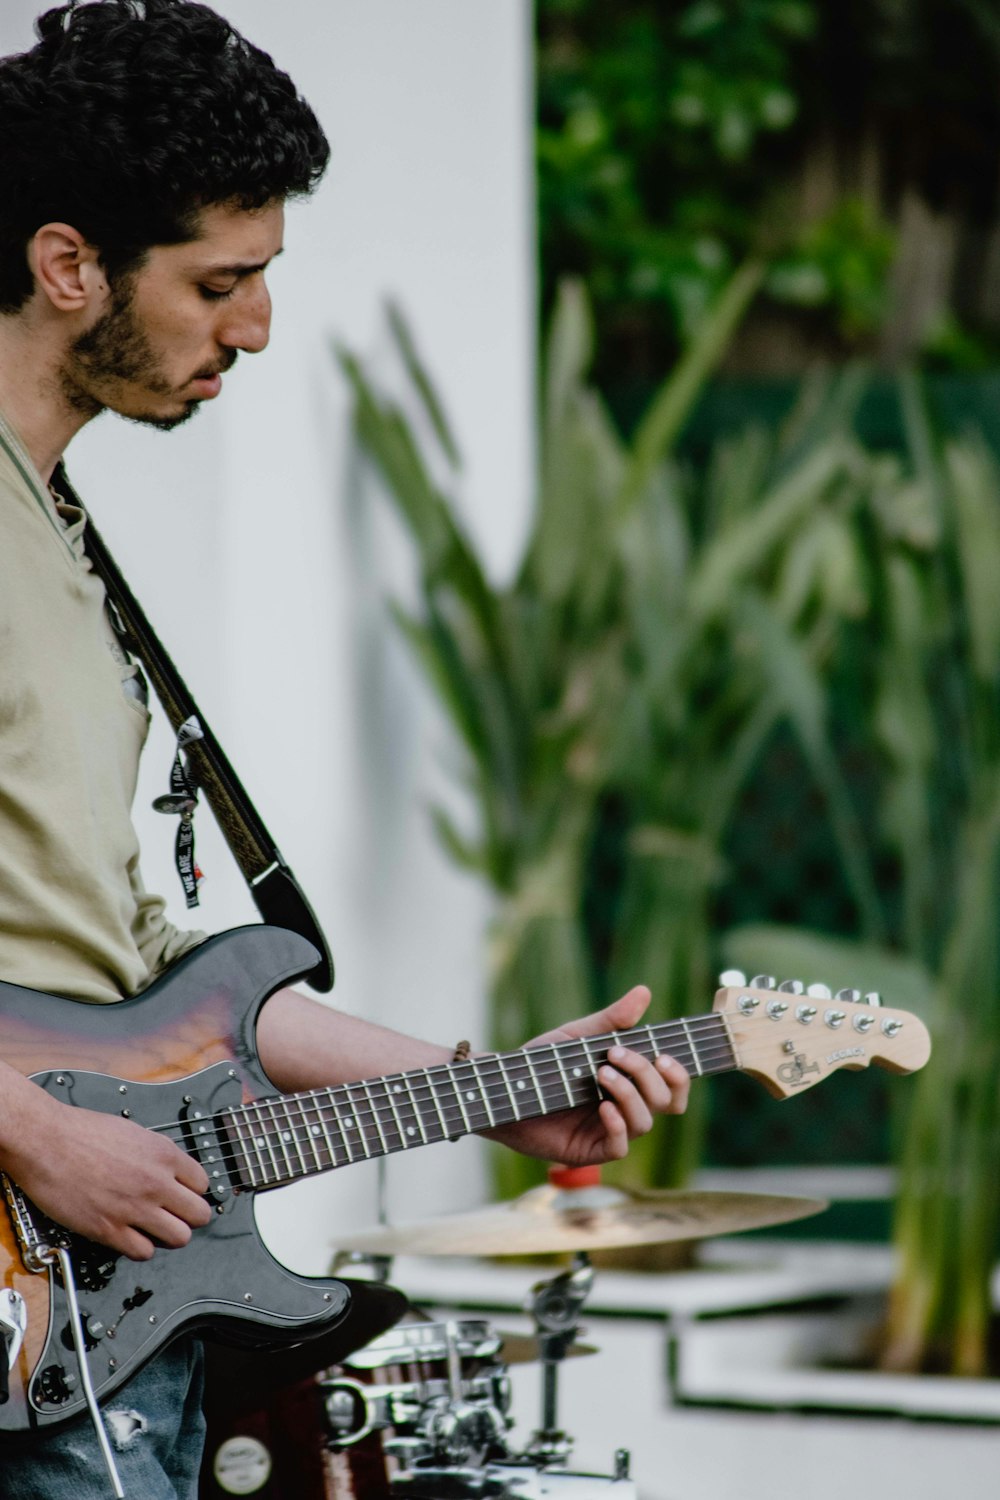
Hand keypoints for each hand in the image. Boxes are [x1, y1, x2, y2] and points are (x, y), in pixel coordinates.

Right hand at [6, 1085, 211, 1260]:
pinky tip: (130, 1237)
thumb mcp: (134, 1132)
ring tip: (154, 1229)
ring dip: (169, 1236)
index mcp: (164, 1154)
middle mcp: (156, 1182)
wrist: (46, 1141)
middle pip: (200, 1215)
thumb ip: (156, 1153)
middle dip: (189, 1217)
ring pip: (179, 1238)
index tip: (183, 1196)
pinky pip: (143, 1252)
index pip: (203, 1184)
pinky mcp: (109, 1229)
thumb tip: (169, 1169)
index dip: (192, 1192)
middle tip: (174, 1216)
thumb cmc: (82, 1132)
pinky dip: (140, 1248)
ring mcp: (135, 1208)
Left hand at [486, 985, 689, 1165]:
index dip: (680, 1074)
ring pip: (645, 1122)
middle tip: (617, 1054)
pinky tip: (603, 1106)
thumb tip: (644, 992)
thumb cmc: (542, 1064)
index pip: (673, 1087)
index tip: (664, 1054)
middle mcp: (626, 1109)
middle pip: (667, 1102)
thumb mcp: (579, 1037)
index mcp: (631, 1084)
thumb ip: (612, 1019)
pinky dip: (617, 1126)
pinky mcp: (589, 1151)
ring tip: (601, 1074)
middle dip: (648, 1076)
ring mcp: (609, 1132)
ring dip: (630, 1095)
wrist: (504, 1088)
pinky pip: (619, 1148)